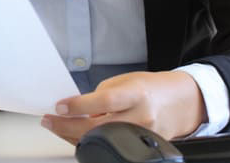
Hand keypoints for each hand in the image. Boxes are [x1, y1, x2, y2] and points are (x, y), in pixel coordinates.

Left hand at [40, 70, 205, 143]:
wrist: (180, 103)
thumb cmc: (151, 88)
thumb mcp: (126, 81)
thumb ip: (102, 95)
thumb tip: (76, 108)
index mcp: (136, 94)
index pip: (104, 101)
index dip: (79, 105)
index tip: (59, 106)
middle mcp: (140, 117)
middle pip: (97, 127)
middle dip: (67, 125)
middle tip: (49, 119)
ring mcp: (141, 135)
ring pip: (99, 140)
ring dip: (72, 134)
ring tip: (56, 125)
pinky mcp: (140, 148)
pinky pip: (108, 146)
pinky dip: (89, 140)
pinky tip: (75, 133)